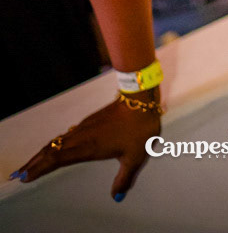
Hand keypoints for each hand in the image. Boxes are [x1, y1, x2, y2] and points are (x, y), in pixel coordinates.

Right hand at [8, 91, 161, 201]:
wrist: (141, 98)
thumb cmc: (139, 127)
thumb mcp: (135, 157)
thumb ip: (124, 178)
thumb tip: (117, 197)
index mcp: (89, 147)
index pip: (58, 159)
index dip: (40, 168)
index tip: (26, 177)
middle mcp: (83, 137)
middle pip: (52, 150)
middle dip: (34, 163)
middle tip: (19, 175)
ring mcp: (85, 127)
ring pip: (58, 142)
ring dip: (42, 153)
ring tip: (31, 164)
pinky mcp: (90, 122)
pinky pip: (66, 135)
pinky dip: (55, 144)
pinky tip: (54, 148)